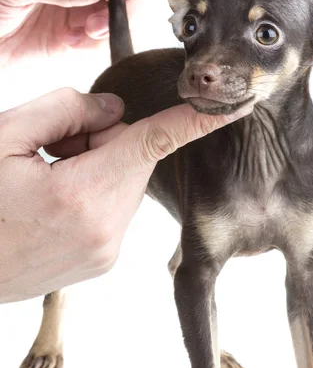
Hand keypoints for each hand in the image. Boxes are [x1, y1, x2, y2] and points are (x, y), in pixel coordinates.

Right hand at [0, 89, 252, 302]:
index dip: (197, 120)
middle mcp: (106, 228)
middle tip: (56, 154)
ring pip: (126, 183)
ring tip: (50, 182)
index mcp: (81, 193)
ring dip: (99, 169)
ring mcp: (108, 251)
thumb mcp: (4, 139)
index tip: (235, 107)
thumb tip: (114, 111)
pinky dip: (96, 195)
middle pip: (134, 158)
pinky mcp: (105, 260)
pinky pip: (117, 209)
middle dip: (104, 143)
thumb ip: (65, 110)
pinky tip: (57, 204)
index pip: (154, 142)